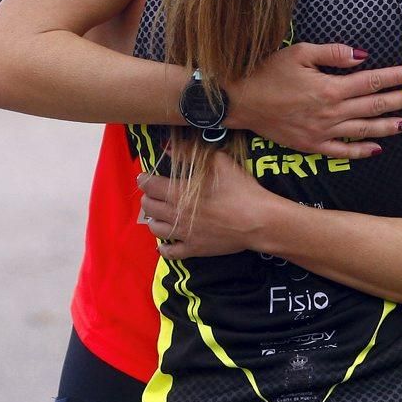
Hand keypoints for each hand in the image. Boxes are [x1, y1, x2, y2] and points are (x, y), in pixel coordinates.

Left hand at [139, 158, 268, 258]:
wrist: (257, 220)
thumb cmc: (239, 188)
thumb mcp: (218, 162)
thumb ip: (190, 154)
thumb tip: (170, 148)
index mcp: (179, 193)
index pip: (150, 186)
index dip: (144, 179)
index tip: (143, 176)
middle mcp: (176, 214)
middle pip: (149, 207)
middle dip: (147, 198)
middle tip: (152, 193)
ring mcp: (184, 234)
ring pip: (155, 229)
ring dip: (153, 220)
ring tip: (158, 214)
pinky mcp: (194, 249)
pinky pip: (170, 253)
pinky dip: (164, 247)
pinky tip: (165, 243)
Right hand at [228, 42, 401, 158]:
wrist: (240, 101)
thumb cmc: (267, 72)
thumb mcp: (300, 52)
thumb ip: (334, 53)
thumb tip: (362, 56)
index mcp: (330, 88)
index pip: (370, 81)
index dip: (393, 78)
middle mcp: (331, 113)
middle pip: (373, 107)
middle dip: (398, 101)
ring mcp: (322, 132)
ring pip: (363, 131)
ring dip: (387, 127)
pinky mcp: (310, 145)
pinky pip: (341, 151)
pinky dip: (360, 151)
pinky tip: (375, 149)